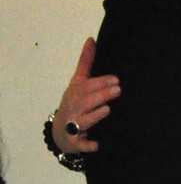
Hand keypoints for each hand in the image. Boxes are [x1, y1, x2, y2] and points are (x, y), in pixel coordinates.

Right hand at [52, 38, 119, 155]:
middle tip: (118, 90)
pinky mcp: (74, 142)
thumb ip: (86, 62)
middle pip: (86, 101)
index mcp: (75, 93)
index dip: (100, 83)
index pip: (86, 86)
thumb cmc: (74, 102)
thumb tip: (91, 39)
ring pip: (83, 121)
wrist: (60, 131)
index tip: (116, 79)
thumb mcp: (78, 82)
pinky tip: (96, 144)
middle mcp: (73, 108)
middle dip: (100, 96)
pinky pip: (80, 144)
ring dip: (94, 116)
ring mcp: (73, 125)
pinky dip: (87, 145)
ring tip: (107, 109)